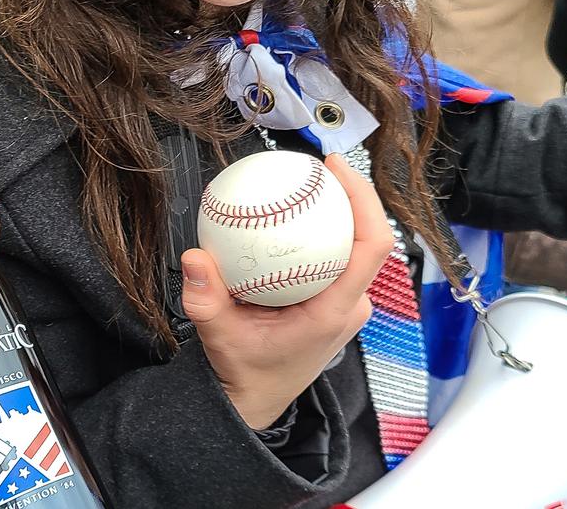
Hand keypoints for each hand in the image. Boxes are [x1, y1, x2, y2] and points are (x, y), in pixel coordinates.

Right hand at [180, 154, 393, 429]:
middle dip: (351, 194)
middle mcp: (348, 305)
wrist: (251, 402)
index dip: (365, 200)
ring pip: (355, 246)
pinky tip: (297, 211)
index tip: (338, 170)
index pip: (372, 246)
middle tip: (319, 165)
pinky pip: (337, 256)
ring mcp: (344, 304)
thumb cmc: (246, 373)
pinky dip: (324, 230)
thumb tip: (194, 258)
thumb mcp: (218, 335)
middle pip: (369, 237)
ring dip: (340, 211)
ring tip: (311, 180)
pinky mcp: (333, 302)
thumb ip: (205, 298)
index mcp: (334, 310)